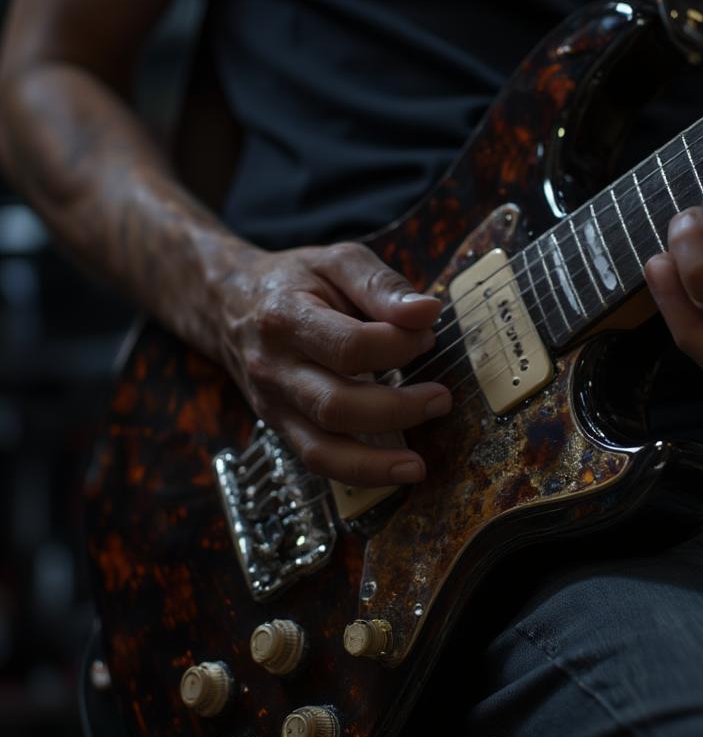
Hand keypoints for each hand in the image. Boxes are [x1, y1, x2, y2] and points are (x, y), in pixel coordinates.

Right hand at [215, 240, 449, 485]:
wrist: (227, 303)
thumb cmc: (296, 281)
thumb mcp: (337, 262)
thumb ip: (382, 285)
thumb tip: (427, 312)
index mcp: (286, 317)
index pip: (349, 346)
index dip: (397, 346)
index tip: (426, 336)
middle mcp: (273, 367)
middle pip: (336, 405)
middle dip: (397, 408)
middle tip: (440, 398)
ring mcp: (272, 403)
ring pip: (321, 448)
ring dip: (375, 463)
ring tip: (418, 464)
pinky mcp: (279, 426)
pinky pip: (316, 461)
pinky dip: (357, 473)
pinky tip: (392, 473)